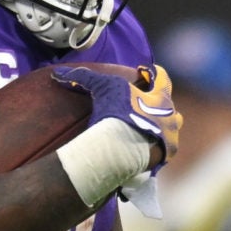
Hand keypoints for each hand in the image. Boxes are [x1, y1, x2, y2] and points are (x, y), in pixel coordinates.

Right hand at [51, 62, 182, 170]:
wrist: (123, 148)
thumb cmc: (118, 113)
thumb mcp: (102, 88)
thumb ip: (84, 77)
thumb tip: (59, 73)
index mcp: (160, 96)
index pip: (162, 78)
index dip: (153, 74)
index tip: (144, 74)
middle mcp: (170, 115)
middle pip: (169, 107)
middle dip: (159, 106)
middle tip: (143, 108)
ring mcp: (170, 137)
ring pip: (171, 129)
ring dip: (161, 128)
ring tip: (146, 130)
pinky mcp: (164, 156)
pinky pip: (163, 150)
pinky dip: (155, 148)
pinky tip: (143, 149)